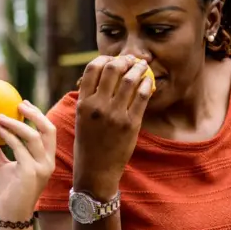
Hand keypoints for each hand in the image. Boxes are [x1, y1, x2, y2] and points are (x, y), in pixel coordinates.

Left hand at [0, 101, 55, 222]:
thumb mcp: (0, 166)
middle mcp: (48, 162)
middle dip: (35, 114)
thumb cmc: (8, 193)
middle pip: (48, 130)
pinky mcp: (32, 173)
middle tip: (18, 104)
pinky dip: (8, 136)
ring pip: (33, 136)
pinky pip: (20, 148)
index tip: (23, 104)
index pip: (48, 132)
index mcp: (45, 159)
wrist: (10, 216)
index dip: (38, 115)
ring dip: (15, 123)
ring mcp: (42, 168)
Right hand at [73, 55, 153, 199]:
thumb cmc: (89, 143)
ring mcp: (115, 115)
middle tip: (131, 60)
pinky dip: (147, 84)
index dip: (104, 58)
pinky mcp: (131, 124)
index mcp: (83, 103)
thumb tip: (103, 76)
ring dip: (138, 68)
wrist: (96, 170)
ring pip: (130, 80)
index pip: (92, 69)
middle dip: (124, 60)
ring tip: (142, 66)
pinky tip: (148, 82)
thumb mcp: (82, 118)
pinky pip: (142, 96)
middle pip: (112, 69)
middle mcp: (98, 106)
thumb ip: (90, 97)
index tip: (113, 59)